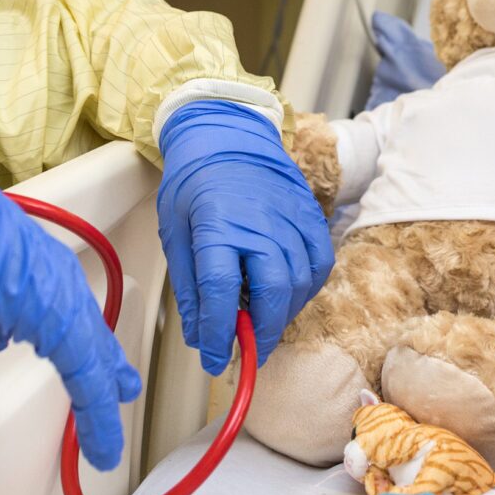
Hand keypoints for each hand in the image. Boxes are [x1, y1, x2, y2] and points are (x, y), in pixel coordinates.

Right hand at [0, 144, 140, 470]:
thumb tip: (0, 337)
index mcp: (34, 263)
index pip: (68, 309)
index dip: (83, 339)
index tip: (89, 358)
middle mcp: (57, 277)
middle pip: (90, 332)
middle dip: (107, 366)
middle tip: (124, 389)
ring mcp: (64, 299)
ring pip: (91, 359)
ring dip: (98, 402)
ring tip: (107, 440)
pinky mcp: (64, 325)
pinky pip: (86, 377)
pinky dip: (95, 414)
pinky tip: (100, 442)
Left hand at [157, 99, 334, 372]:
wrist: (227, 136)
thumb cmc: (195, 185)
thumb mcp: (176, 233)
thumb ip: (190, 287)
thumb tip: (203, 337)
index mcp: (217, 224)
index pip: (221, 290)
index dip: (218, 333)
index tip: (214, 359)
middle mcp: (260, 222)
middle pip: (272, 290)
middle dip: (260, 332)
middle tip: (247, 351)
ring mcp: (291, 218)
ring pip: (300, 282)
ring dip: (281, 313)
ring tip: (262, 323)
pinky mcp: (312, 217)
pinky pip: (319, 265)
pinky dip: (304, 289)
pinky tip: (285, 295)